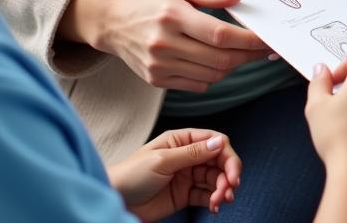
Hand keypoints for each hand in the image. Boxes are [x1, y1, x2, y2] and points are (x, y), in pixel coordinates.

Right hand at [67, 0, 269, 90]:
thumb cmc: (149, 0)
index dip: (248, 40)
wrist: (111, 22)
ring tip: (246, 54)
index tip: (267, 39)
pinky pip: (196, 85)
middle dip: (248, 56)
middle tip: (265, 49)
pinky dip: (214, 76)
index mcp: (172, 17)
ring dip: (233, 67)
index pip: (219, 34)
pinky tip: (221, 62)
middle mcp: (164, 44)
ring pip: (211, 75)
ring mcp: (159, 66)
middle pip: (219, 59)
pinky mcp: (156, 80)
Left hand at [107, 129, 240, 219]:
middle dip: (227, 175)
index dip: (227, 155)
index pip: (214, 141)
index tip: (233, 172)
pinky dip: (213, 200)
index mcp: (182, 140)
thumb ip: (192, 153)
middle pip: (218, 161)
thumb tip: (220, 142)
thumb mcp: (162, 161)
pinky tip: (214, 207)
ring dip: (222, 189)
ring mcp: (187, 176)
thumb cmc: (131, 174)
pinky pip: (205, 195)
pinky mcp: (184, 195)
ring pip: (214, 179)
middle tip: (230, 190)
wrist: (114, 201)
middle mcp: (188, 156)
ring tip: (220, 201)